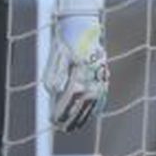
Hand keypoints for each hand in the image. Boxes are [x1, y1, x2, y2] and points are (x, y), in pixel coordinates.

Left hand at [44, 0, 107, 131]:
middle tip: (60, 129)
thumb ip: (54, 73)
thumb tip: (52, 91)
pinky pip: (101, 97)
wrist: (82, 26)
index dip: (61, 112)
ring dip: (82, 117)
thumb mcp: (56, 54)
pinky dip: (95, 109)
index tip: (52, 120)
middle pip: (81, 105)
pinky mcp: (104, 77)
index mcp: (80, 71)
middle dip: (70, 119)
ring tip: (71, 128)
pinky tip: (88, 117)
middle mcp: (93, 76)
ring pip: (93, 104)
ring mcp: (101, 77)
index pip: (69, 99)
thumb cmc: (66, 39)